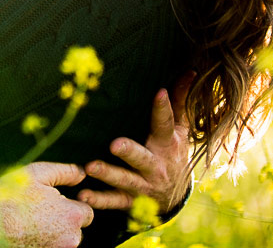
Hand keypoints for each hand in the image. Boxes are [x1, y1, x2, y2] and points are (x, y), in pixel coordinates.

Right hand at [0, 163, 92, 247]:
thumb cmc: (9, 196)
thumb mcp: (37, 174)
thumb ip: (65, 172)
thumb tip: (81, 173)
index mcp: (71, 216)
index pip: (87, 212)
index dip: (72, 205)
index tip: (54, 202)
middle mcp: (70, 239)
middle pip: (76, 229)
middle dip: (63, 220)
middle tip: (40, 211)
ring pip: (64, 239)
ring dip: (54, 231)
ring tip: (31, 221)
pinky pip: (51, 246)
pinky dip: (43, 240)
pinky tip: (28, 231)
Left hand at [77, 72, 194, 212]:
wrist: (176, 198)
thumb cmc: (174, 153)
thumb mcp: (181, 129)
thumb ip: (180, 101)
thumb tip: (190, 71)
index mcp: (168, 145)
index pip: (166, 124)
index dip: (163, 108)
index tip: (159, 92)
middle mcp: (156, 166)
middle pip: (143, 158)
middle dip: (130, 152)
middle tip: (114, 144)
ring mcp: (143, 185)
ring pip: (125, 180)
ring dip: (108, 174)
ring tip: (90, 167)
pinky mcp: (130, 200)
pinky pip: (113, 201)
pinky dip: (98, 199)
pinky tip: (82, 195)